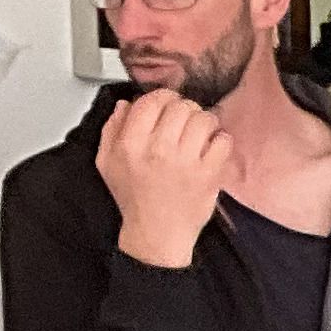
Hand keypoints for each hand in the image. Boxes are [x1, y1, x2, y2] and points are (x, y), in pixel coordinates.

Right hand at [96, 85, 234, 269]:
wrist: (157, 232)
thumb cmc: (134, 198)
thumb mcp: (108, 163)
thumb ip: (112, 129)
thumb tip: (125, 104)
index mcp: (131, 144)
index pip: (151, 101)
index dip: (163, 97)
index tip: (167, 103)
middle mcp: (158, 149)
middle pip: (181, 106)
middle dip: (185, 109)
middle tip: (185, 120)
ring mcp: (186, 162)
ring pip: (204, 119)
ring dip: (205, 121)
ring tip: (200, 132)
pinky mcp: (209, 174)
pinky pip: (223, 141)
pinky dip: (221, 140)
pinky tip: (212, 147)